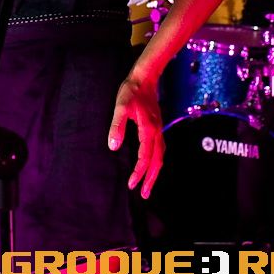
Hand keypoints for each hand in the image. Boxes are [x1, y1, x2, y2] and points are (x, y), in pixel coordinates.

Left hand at [108, 76, 164, 198]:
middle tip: (144, 195)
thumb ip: (117, 126)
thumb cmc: (131, 92)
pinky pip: (160, 149)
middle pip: (157, 161)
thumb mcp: (120, 107)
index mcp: (148, 130)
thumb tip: (113, 147)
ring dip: (155, 172)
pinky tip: (151, 164)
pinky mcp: (157, 126)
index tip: (131, 185)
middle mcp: (156, 132)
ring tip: (148, 185)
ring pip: (160, 156)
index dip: (139, 173)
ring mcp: (158, 129)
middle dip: (151, 179)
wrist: (144, 78)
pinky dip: (156, 161)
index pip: (145, 158)